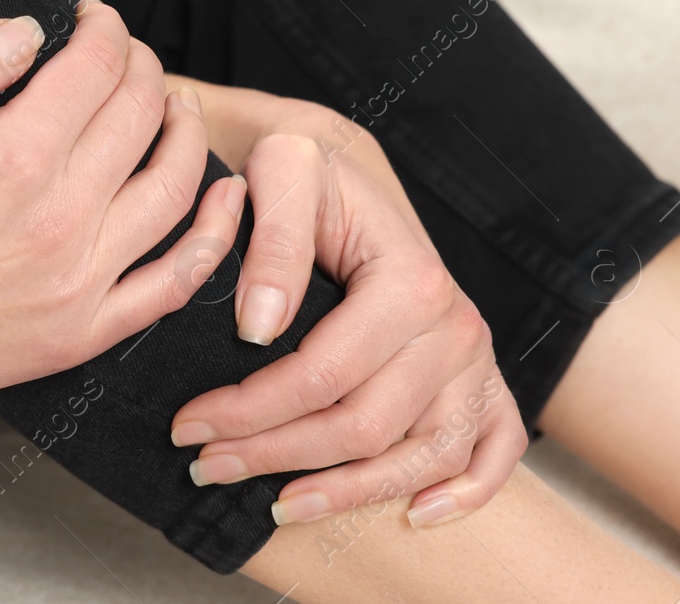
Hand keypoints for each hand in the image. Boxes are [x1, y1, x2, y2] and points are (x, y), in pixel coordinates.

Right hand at [0, 3, 246, 421]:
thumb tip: (30, 30)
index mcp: (9, 159)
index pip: (97, 68)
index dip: (105, 28)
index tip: (93, 17)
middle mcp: (59, 222)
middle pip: (140, 117)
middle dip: (140, 67)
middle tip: (122, 54)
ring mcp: (77, 285)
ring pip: (174, 190)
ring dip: (183, 133)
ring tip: (171, 106)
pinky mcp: (80, 333)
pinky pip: (175, 282)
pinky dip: (211, 236)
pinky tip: (224, 200)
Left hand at [163, 78, 526, 529]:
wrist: (339, 163)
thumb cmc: (303, 167)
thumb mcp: (280, 168)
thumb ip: (272, 240)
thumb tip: (259, 330)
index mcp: (410, 278)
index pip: (324, 375)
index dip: (251, 410)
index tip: (187, 425)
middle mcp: (454, 325)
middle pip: (365, 426)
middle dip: (275, 455)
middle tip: (203, 465)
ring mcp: (474, 358)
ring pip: (421, 455)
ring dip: (348, 493)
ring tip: (276, 505)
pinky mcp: (482, 377)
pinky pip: (492, 449)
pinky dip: (464, 491)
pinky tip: (414, 516)